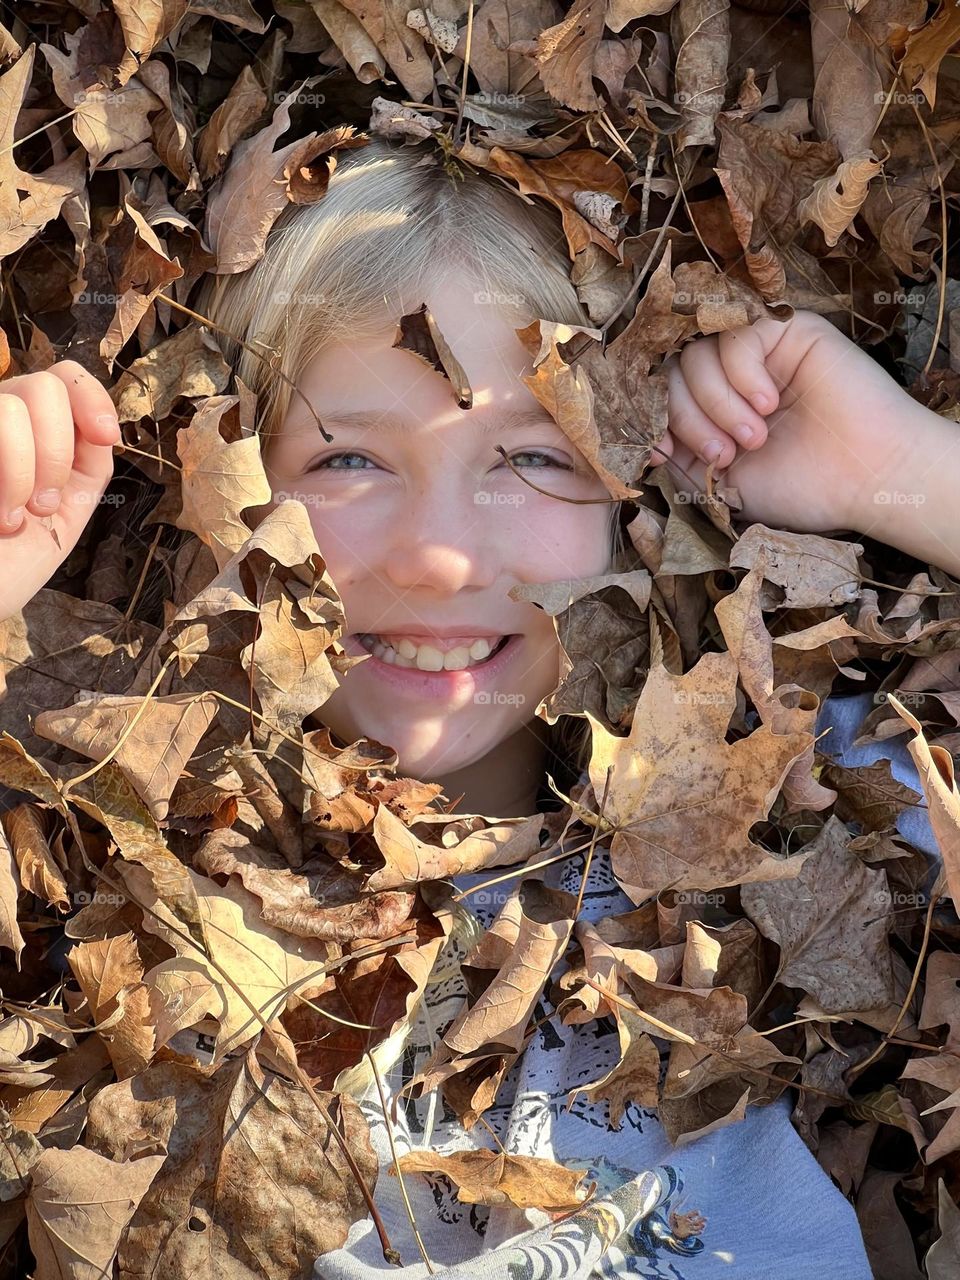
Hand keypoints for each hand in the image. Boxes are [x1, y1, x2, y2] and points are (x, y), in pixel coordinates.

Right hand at [0, 362, 120, 623]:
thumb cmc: (7, 566)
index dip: (91, 397)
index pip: (63, 378)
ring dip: (23, 471)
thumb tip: (102, 428)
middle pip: (44, 387)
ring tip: (11, 517)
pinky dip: (2, 478)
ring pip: (10, 408)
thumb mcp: (65, 514)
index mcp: (29, 433)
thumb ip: (86, 466)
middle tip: (41, 506)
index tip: (106, 435)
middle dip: (56, 452)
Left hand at [659, 309, 917, 534]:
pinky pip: (736, 334)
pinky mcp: (785, 331)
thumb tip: (643, 436)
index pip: (657, 397)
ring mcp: (755, 354)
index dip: (650, 419)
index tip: (662, 451)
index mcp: (710, 415)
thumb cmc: (803, 488)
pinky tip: (769, 403)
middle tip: (724, 454)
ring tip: (754, 437)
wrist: (868, 478)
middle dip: (686, 418)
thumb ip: (679, 461)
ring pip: (696, 354)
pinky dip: (742, 373)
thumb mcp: (723, 486)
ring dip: (717, 402)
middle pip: (669, 373)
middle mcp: (727, 381)